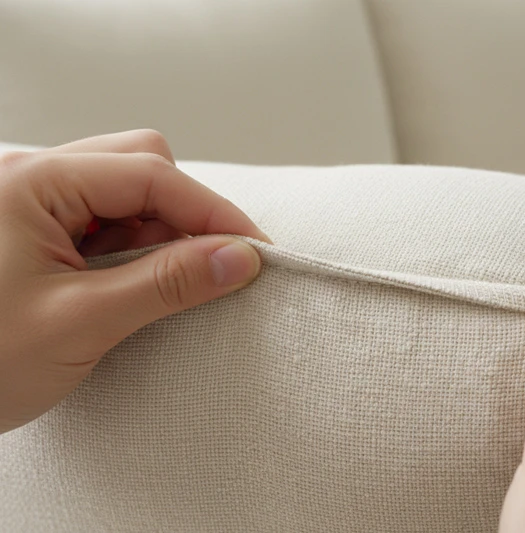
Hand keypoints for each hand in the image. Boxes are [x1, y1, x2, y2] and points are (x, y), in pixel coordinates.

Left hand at [0, 130, 268, 432]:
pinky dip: (135, 248)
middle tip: (210, 267)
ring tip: (166, 284)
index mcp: (31, 182)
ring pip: (126, 192)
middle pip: (140, 165)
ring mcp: (31, 202)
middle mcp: (31, 178)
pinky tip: (134, 285)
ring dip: (161, 232)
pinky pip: (105, 220)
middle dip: (185, 213)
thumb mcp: (79, 323)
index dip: (213, 212)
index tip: (257, 253)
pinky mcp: (35, 231)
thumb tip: (242, 258)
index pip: (151, 174)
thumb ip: (166, 283)